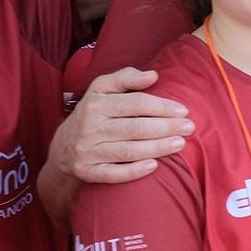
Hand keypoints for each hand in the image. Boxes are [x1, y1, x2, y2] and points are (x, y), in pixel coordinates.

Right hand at [47, 67, 192, 184]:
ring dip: (157, 148)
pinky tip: (154, 166)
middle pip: (134, 128)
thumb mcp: (101, 89)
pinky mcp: (87, 172)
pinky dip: (134, 171)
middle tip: (189, 128)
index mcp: (96, 104)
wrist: (61, 149)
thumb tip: (153, 75)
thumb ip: (126, 77)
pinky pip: (113, 174)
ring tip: (180, 144)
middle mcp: (90, 128)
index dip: (161, 106)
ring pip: (127, 151)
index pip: (134, 104)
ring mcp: (88, 152)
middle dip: (165, 128)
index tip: (183, 110)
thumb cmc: (92, 113)